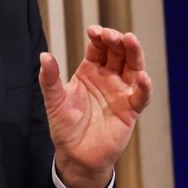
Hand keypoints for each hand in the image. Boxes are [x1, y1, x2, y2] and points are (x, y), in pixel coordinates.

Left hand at [38, 25, 152, 187]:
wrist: (76, 156)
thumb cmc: (65, 127)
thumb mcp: (54, 101)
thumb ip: (50, 79)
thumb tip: (44, 55)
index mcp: (89, 71)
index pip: (98, 48)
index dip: (99, 37)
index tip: (94, 31)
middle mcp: (108, 78)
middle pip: (118, 53)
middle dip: (117, 41)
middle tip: (113, 35)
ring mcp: (121, 92)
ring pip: (133, 68)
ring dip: (134, 54)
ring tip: (131, 41)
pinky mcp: (130, 110)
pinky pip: (141, 96)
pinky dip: (144, 87)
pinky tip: (142, 77)